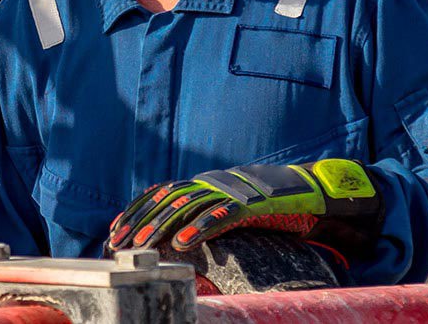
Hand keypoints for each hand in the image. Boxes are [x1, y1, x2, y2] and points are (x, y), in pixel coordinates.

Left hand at [107, 158, 382, 255]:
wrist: (313, 192)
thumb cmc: (270, 206)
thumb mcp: (230, 207)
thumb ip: (205, 214)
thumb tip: (175, 237)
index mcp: (206, 183)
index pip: (161, 194)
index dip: (136, 209)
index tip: (114, 230)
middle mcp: (214, 182)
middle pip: (168, 199)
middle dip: (141, 221)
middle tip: (119, 242)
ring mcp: (233, 190)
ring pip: (190, 206)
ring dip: (163, 225)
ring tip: (144, 244)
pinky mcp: (253, 203)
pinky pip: (223, 216)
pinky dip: (202, 228)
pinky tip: (184, 244)